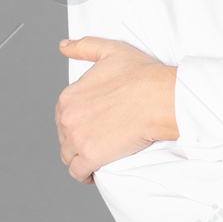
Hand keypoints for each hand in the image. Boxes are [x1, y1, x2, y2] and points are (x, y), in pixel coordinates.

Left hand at [56, 36, 177, 182]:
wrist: (160, 98)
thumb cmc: (141, 75)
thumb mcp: (110, 51)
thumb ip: (83, 47)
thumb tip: (63, 47)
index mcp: (69, 96)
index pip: (62, 115)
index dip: (76, 120)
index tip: (90, 123)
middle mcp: (68, 118)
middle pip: (64, 137)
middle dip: (76, 139)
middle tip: (96, 139)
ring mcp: (78, 139)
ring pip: (68, 156)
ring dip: (78, 158)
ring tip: (93, 157)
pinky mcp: (91, 157)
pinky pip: (77, 172)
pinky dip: (83, 174)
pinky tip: (92, 173)